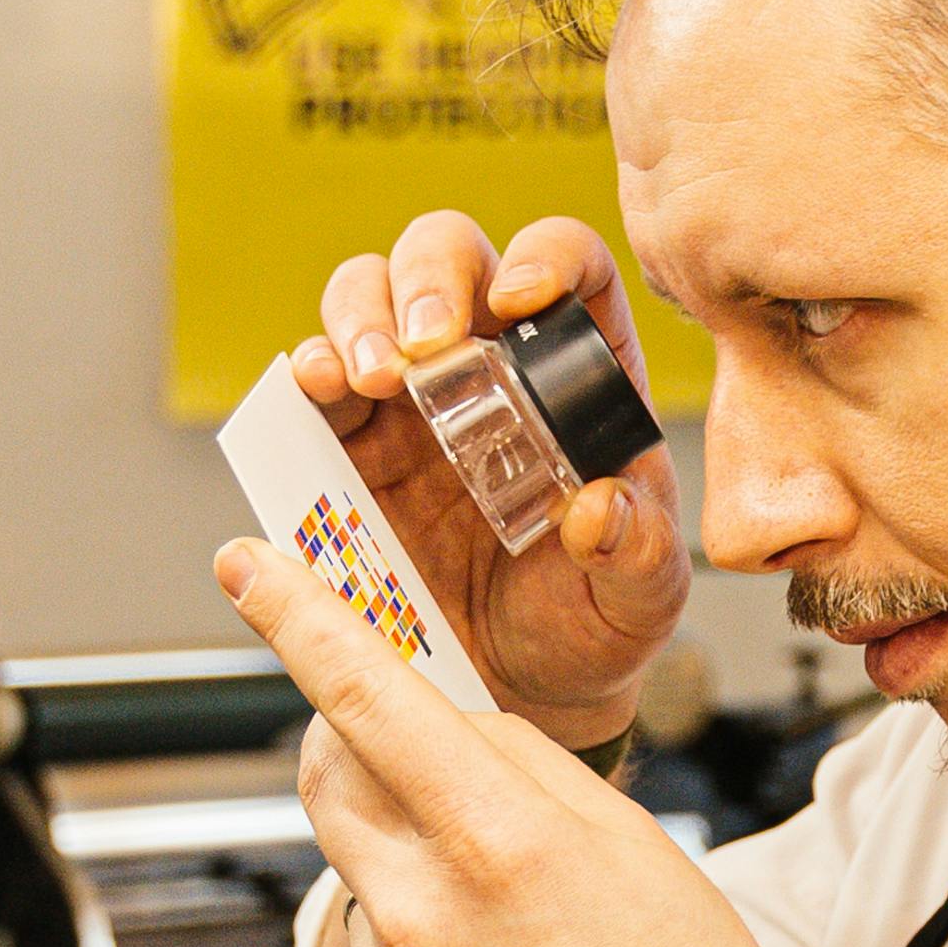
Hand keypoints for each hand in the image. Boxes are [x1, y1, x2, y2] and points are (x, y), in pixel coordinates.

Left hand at [215, 518, 807, 946]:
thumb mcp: (635, 847)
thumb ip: (525, 765)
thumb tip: (448, 718)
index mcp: (502, 842)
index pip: (366, 696)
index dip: (296, 617)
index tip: (248, 569)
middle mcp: (427, 913)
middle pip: (327, 772)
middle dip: (353, 740)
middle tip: (416, 754)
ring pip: (357, 863)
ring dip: (405, 852)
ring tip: (507, 915)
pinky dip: (418, 942)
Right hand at [296, 211, 689, 743]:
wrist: (507, 691)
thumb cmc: (585, 626)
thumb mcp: (638, 601)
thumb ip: (639, 555)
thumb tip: (602, 510)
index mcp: (580, 378)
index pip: (571, 268)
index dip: (545, 256)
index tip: (520, 299)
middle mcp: (491, 364)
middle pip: (453, 255)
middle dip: (431, 275)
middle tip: (426, 343)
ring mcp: (412, 395)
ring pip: (372, 291)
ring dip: (362, 313)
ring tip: (369, 375)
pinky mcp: (349, 440)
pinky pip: (317, 376)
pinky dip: (308, 366)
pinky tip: (317, 388)